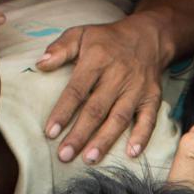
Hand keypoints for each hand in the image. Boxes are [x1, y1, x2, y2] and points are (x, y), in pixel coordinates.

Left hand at [39, 17, 174, 163]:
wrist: (147, 36)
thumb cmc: (107, 40)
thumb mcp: (81, 34)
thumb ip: (61, 48)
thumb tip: (40, 64)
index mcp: (97, 60)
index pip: (77, 90)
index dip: (63, 112)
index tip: (50, 132)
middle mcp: (118, 76)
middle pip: (96, 109)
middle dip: (80, 134)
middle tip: (65, 156)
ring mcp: (137, 89)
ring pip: (119, 118)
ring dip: (105, 140)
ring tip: (90, 159)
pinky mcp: (152, 98)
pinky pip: (148, 120)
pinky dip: (141, 137)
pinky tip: (131, 154)